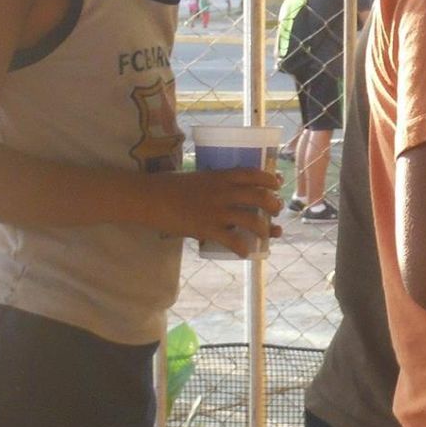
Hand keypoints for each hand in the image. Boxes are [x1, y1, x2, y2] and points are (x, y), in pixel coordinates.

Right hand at [140, 169, 283, 256]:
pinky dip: (243, 248)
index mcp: (220, 176)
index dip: (270, 179)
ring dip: (265, 229)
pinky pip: (233, 241)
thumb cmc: (169, 186)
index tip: (277, 183)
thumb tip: (229, 191)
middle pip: (260, 197)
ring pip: (253, 220)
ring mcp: (216, 211)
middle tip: (276, 210)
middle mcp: (223, 192)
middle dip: (273, 205)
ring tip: (268, 233)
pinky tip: (246, 252)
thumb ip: (215, 184)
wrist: (148, 198)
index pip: (254, 174)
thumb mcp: (198, 177)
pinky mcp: (207, 229)